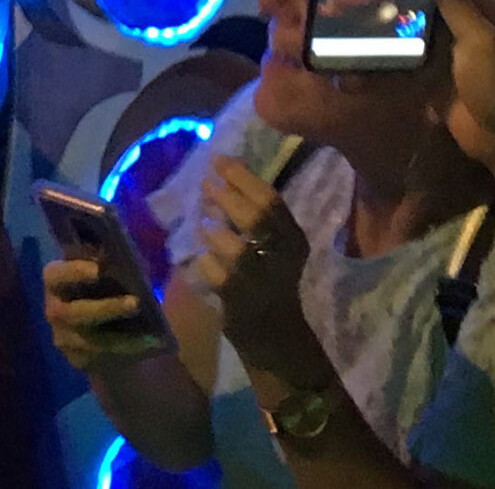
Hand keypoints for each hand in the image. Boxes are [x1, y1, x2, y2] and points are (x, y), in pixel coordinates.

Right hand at [41, 257, 168, 371]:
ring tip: (151, 334)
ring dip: (122, 337)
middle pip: (73, 312)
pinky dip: (126, 351)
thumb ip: (113, 259)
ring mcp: (64, 338)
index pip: (55, 275)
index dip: (74, 271)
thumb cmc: (110, 284)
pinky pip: (102, 359)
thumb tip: (126, 256)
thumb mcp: (110, 267)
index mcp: (57, 280)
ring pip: (90, 341)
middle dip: (106, 308)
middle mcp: (55, 309)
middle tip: (136, 302)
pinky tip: (148, 345)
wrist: (111, 323)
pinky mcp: (78, 360)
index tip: (99, 269)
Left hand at [192, 156, 319, 377]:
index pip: (270, 199)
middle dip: (226, 194)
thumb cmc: (272, 280)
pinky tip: (201, 254)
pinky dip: (205, 259)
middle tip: (206, 182)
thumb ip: (259, 214)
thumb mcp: (277, 246)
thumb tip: (227, 172)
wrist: (275, 335)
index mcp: (293, 238)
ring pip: (233, 246)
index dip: (242, 176)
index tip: (220, 159)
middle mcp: (281, 257)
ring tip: (203, 220)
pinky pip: (215, 271)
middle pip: (254, 217)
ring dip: (212, 228)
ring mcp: (260, 279)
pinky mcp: (238, 300)